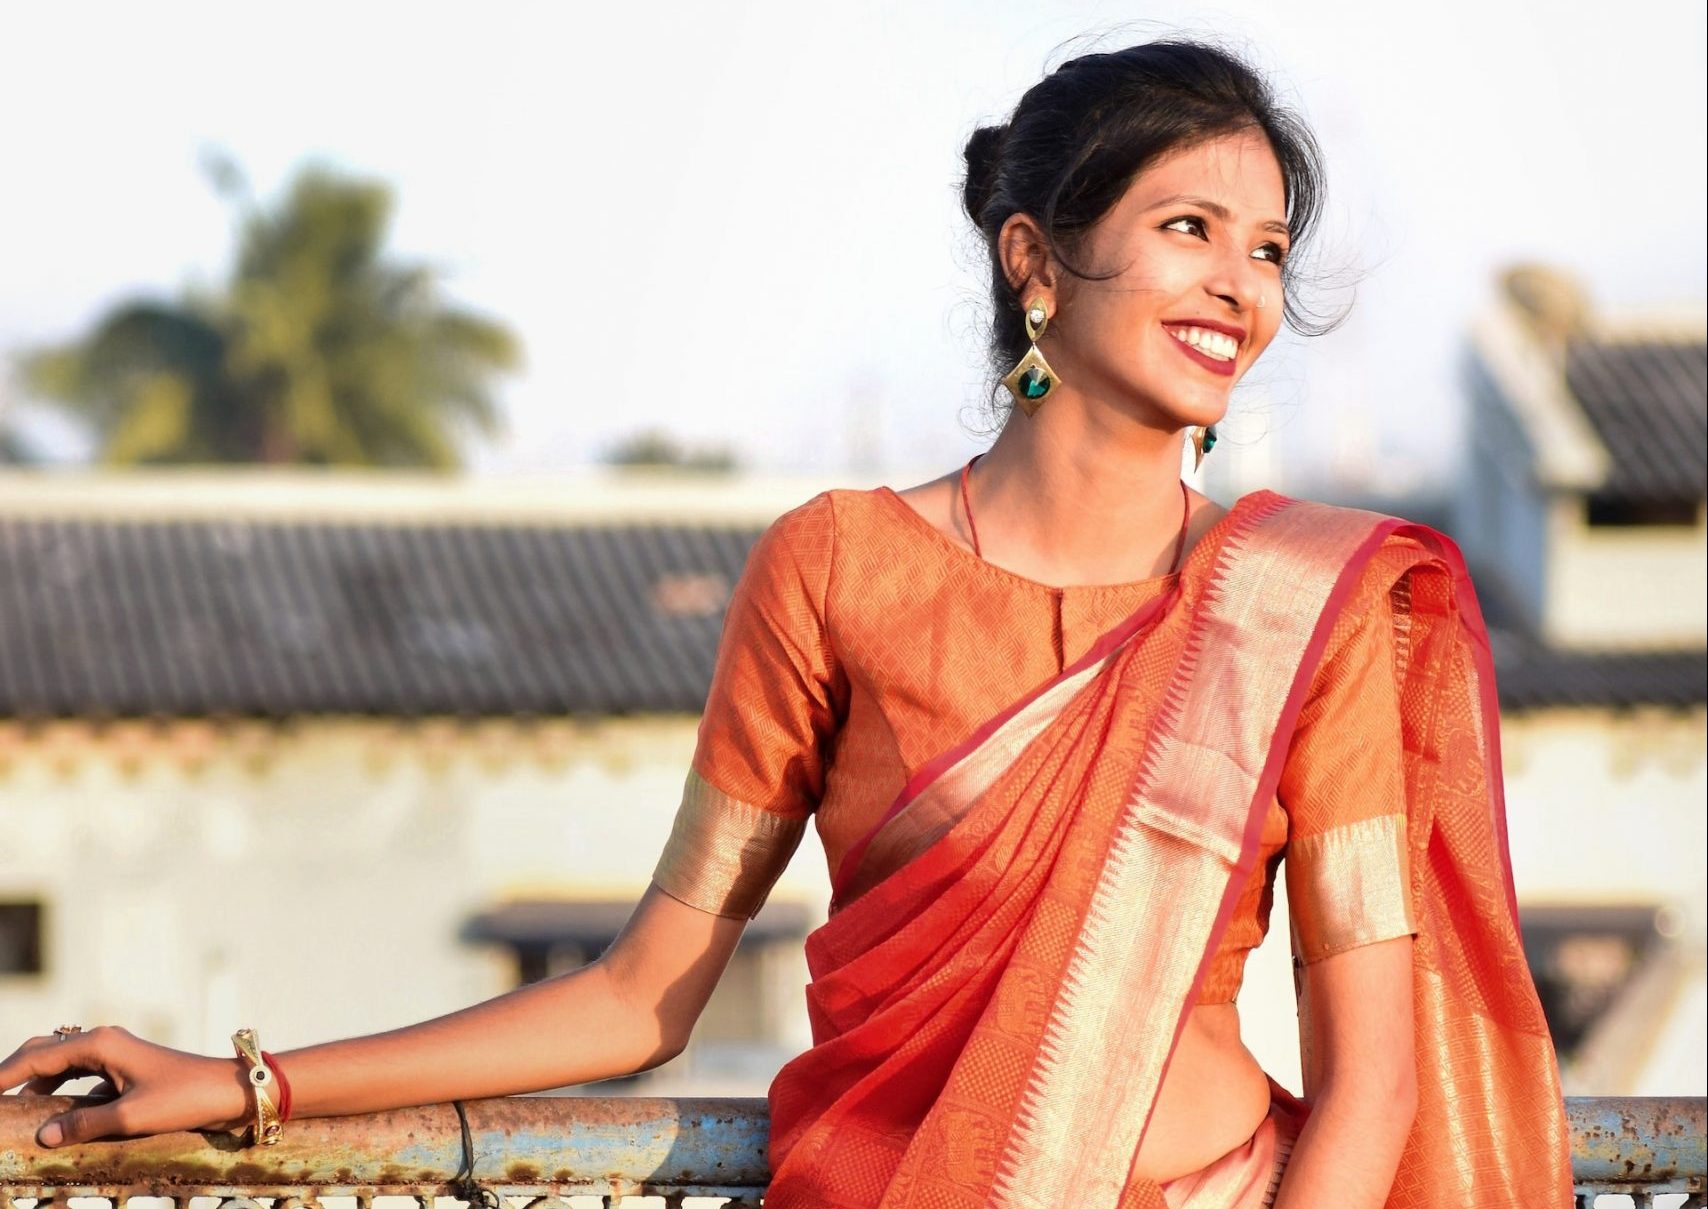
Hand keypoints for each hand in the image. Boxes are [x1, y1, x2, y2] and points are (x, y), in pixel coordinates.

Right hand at [0, 1026, 251, 1146]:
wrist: (229, 1090)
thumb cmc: (184, 1098)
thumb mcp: (131, 1117)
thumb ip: (84, 1124)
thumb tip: (44, 1135)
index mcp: (100, 1044)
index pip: (36, 1057)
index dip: (4, 1075)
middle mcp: (104, 1042)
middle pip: (44, 1053)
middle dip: (14, 1073)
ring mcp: (115, 1054)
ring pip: (61, 1064)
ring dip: (36, 1083)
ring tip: (13, 1107)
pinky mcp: (124, 1069)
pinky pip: (81, 1077)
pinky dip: (60, 1091)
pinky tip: (52, 1114)